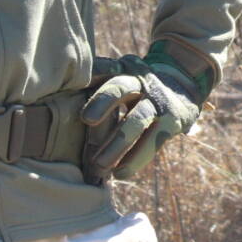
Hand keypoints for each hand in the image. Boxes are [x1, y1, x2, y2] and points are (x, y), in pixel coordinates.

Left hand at [81, 54, 199, 182]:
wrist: (183, 82)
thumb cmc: (137, 85)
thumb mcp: (123, 73)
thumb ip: (98, 83)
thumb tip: (57, 102)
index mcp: (123, 68)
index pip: (103, 68)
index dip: (90, 75)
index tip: (73, 86)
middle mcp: (141, 81)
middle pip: (120, 87)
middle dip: (103, 101)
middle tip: (86, 119)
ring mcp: (157, 101)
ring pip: (137, 120)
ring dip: (117, 143)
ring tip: (99, 165)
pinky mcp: (172, 122)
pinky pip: (151, 142)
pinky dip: (135, 160)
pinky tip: (120, 173)